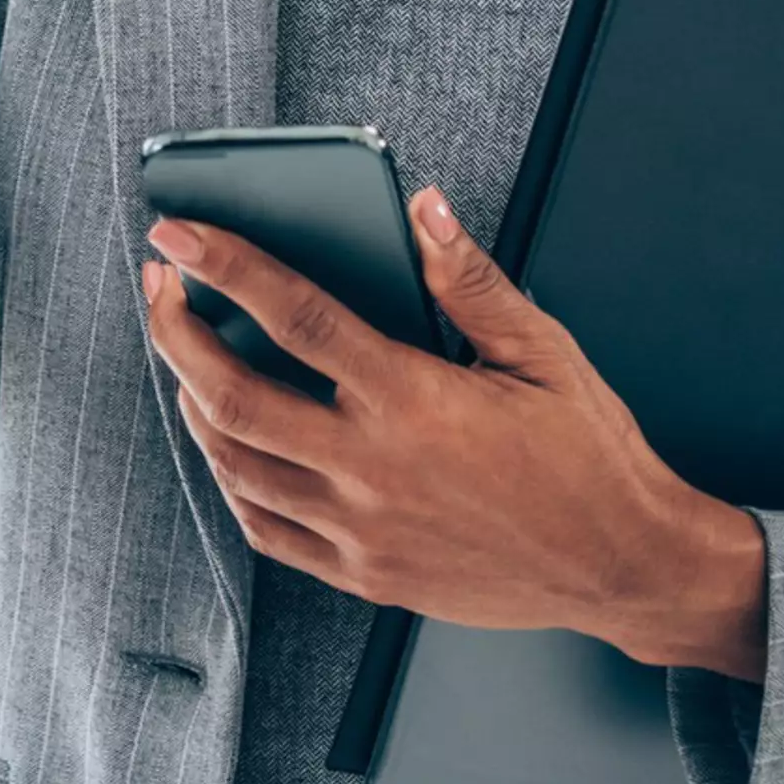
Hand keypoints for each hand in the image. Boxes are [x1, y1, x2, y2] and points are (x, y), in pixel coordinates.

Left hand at [141, 187, 768, 679]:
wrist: (623, 567)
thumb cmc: (589, 457)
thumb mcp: (542, 350)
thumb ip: (470, 280)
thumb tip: (421, 210)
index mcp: (415, 399)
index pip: (294, 316)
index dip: (225, 266)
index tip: (178, 232)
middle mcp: (374, 468)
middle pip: (232, 397)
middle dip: (175, 332)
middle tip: (160, 285)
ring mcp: (362, 529)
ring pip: (235, 465)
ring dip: (192, 402)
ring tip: (186, 355)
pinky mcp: (364, 573)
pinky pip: (266, 529)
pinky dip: (231, 480)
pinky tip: (228, 445)